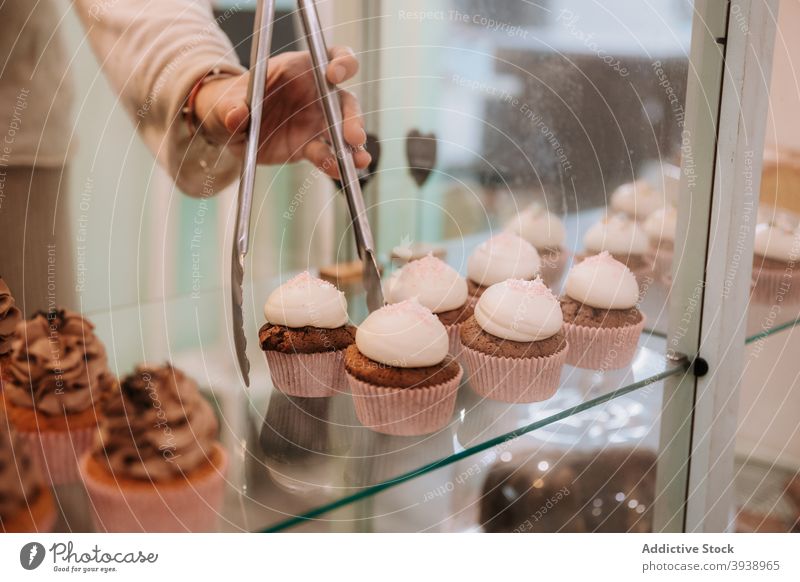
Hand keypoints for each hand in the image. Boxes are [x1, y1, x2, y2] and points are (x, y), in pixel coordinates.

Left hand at [193, 46, 369, 177]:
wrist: (231, 128)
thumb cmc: (233, 101)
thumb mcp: (227, 100)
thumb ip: (232, 105)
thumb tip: (236, 115)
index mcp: (300, 69)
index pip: (331, 58)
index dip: (341, 63)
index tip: (334, 75)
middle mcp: (316, 95)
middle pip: (345, 101)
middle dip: (353, 117)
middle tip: (354, 136)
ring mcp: (317, 122)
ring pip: (344, 132)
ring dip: (354, 147)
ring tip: (359, 161)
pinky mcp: (310, 146)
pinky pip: (327, 155)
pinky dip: (335, 165)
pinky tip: (339, 172)